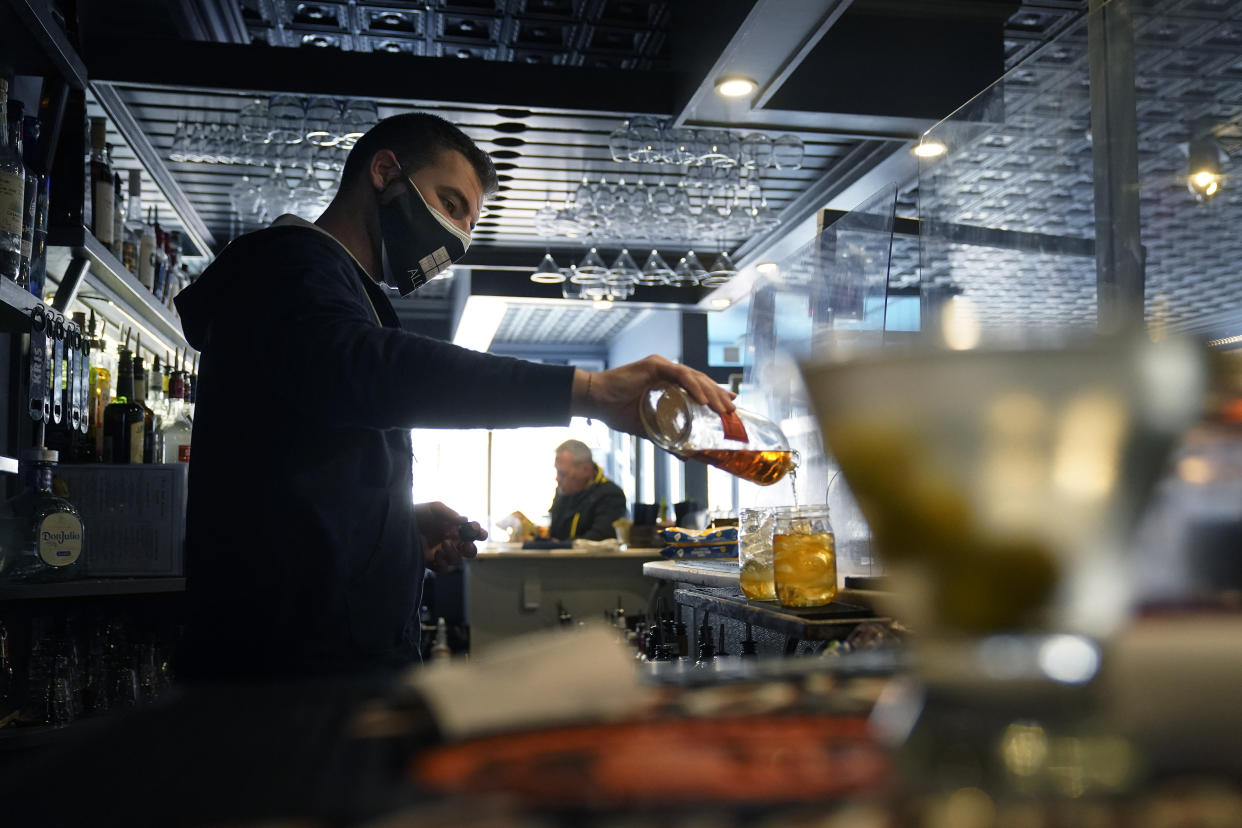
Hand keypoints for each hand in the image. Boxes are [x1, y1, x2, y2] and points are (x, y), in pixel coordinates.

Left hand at [414, 501, 486, 572]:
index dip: (479, 533)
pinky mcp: (433, 563)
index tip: (478, 532)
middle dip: (471, 548)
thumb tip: (465, 520)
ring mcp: (442, 553)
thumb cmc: (417, 514)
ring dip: (455, 553)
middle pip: (471, 551)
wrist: (398, 526)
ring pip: (458, 560)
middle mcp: (452, 542)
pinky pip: (445, 568)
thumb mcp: (434, 508)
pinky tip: (436, 554)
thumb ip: (450, 514)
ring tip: (444, 543)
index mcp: (455, 529)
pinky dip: (444, 563)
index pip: (474, 533)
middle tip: (465, 544)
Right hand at [571, 355, 735, 435]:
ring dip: (711, 392)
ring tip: (723, 407)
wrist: (595, 401)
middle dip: (718, 395)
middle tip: (732, 411)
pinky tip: (703, 399)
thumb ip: (667, 440)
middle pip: (700, 381)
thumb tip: (686, 457)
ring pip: (694, 377)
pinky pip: (681, 374)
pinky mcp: (655, 365)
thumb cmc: (616, 412)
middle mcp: (667, 371)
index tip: (730, 407)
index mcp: (667, 382)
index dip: (715, 396)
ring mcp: (662, 367)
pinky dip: (694, 386)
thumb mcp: (648, 429)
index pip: (697, 387)